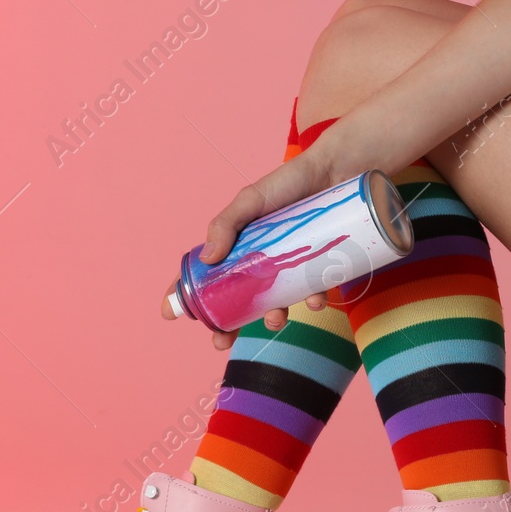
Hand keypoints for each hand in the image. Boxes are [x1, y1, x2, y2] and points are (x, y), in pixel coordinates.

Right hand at [160, 142, 344, 349]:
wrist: (339, 170)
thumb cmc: (290, 182)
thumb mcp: (251, 199)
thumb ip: (226, 225)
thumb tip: (209, 258)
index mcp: (237, 245)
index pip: (206, 273)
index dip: (188, 294)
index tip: (170, 313)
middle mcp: (260, 260)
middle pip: (238, 300)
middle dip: (228, 325)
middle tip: (221, 341)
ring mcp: (289, 267)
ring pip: (275, 303)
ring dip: (272, 318)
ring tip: (275, 320)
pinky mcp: (318, 269)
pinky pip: (313, 293)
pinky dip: (313, 300)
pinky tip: (315, 299)